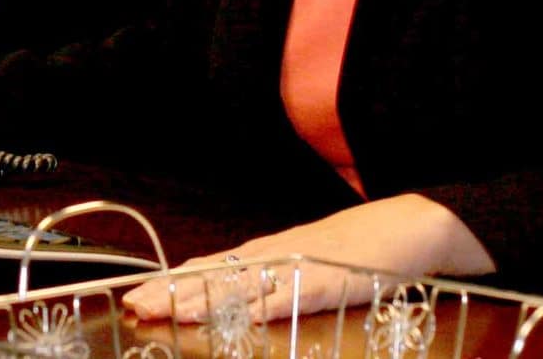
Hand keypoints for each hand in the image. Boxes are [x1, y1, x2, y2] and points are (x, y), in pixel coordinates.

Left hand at [119, 197, 489, 322]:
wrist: (407, 227)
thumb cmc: (359, 248)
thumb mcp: (309, 264)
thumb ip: (277, 282)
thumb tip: (246, 302)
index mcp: (269, 252)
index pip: (210, 267)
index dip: (173, 282)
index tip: (139, 292)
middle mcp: (273, 255)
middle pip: (213, 274)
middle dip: (172, 292)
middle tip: (135, 304)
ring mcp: (295, 266)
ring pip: (237, 285)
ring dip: (199, 299)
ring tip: (165, 312)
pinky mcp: (321, 280)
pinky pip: (281, 296)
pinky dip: (253, 306)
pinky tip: (231, 314)